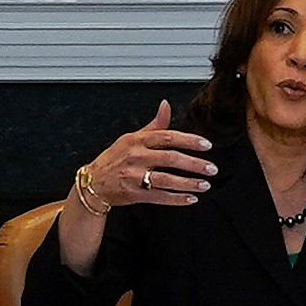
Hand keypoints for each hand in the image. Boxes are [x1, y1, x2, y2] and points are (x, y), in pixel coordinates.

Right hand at [80, 101, 215, 214]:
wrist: (93, 183)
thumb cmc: (114, 159)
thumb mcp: (130, 137)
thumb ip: (153, 125)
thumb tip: (166, 105)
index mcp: (138, 141)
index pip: (168, 137)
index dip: (189, 140)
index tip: (206, 145)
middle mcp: (136, 157)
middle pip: (170, 158)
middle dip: (194, 164)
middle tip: (211, 168)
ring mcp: (135, 177)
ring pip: (166, 180)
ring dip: (188, 183)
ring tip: (205, 185)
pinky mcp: (135, 194)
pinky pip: (160, 197)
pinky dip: (177, 199)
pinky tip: (190, 199)